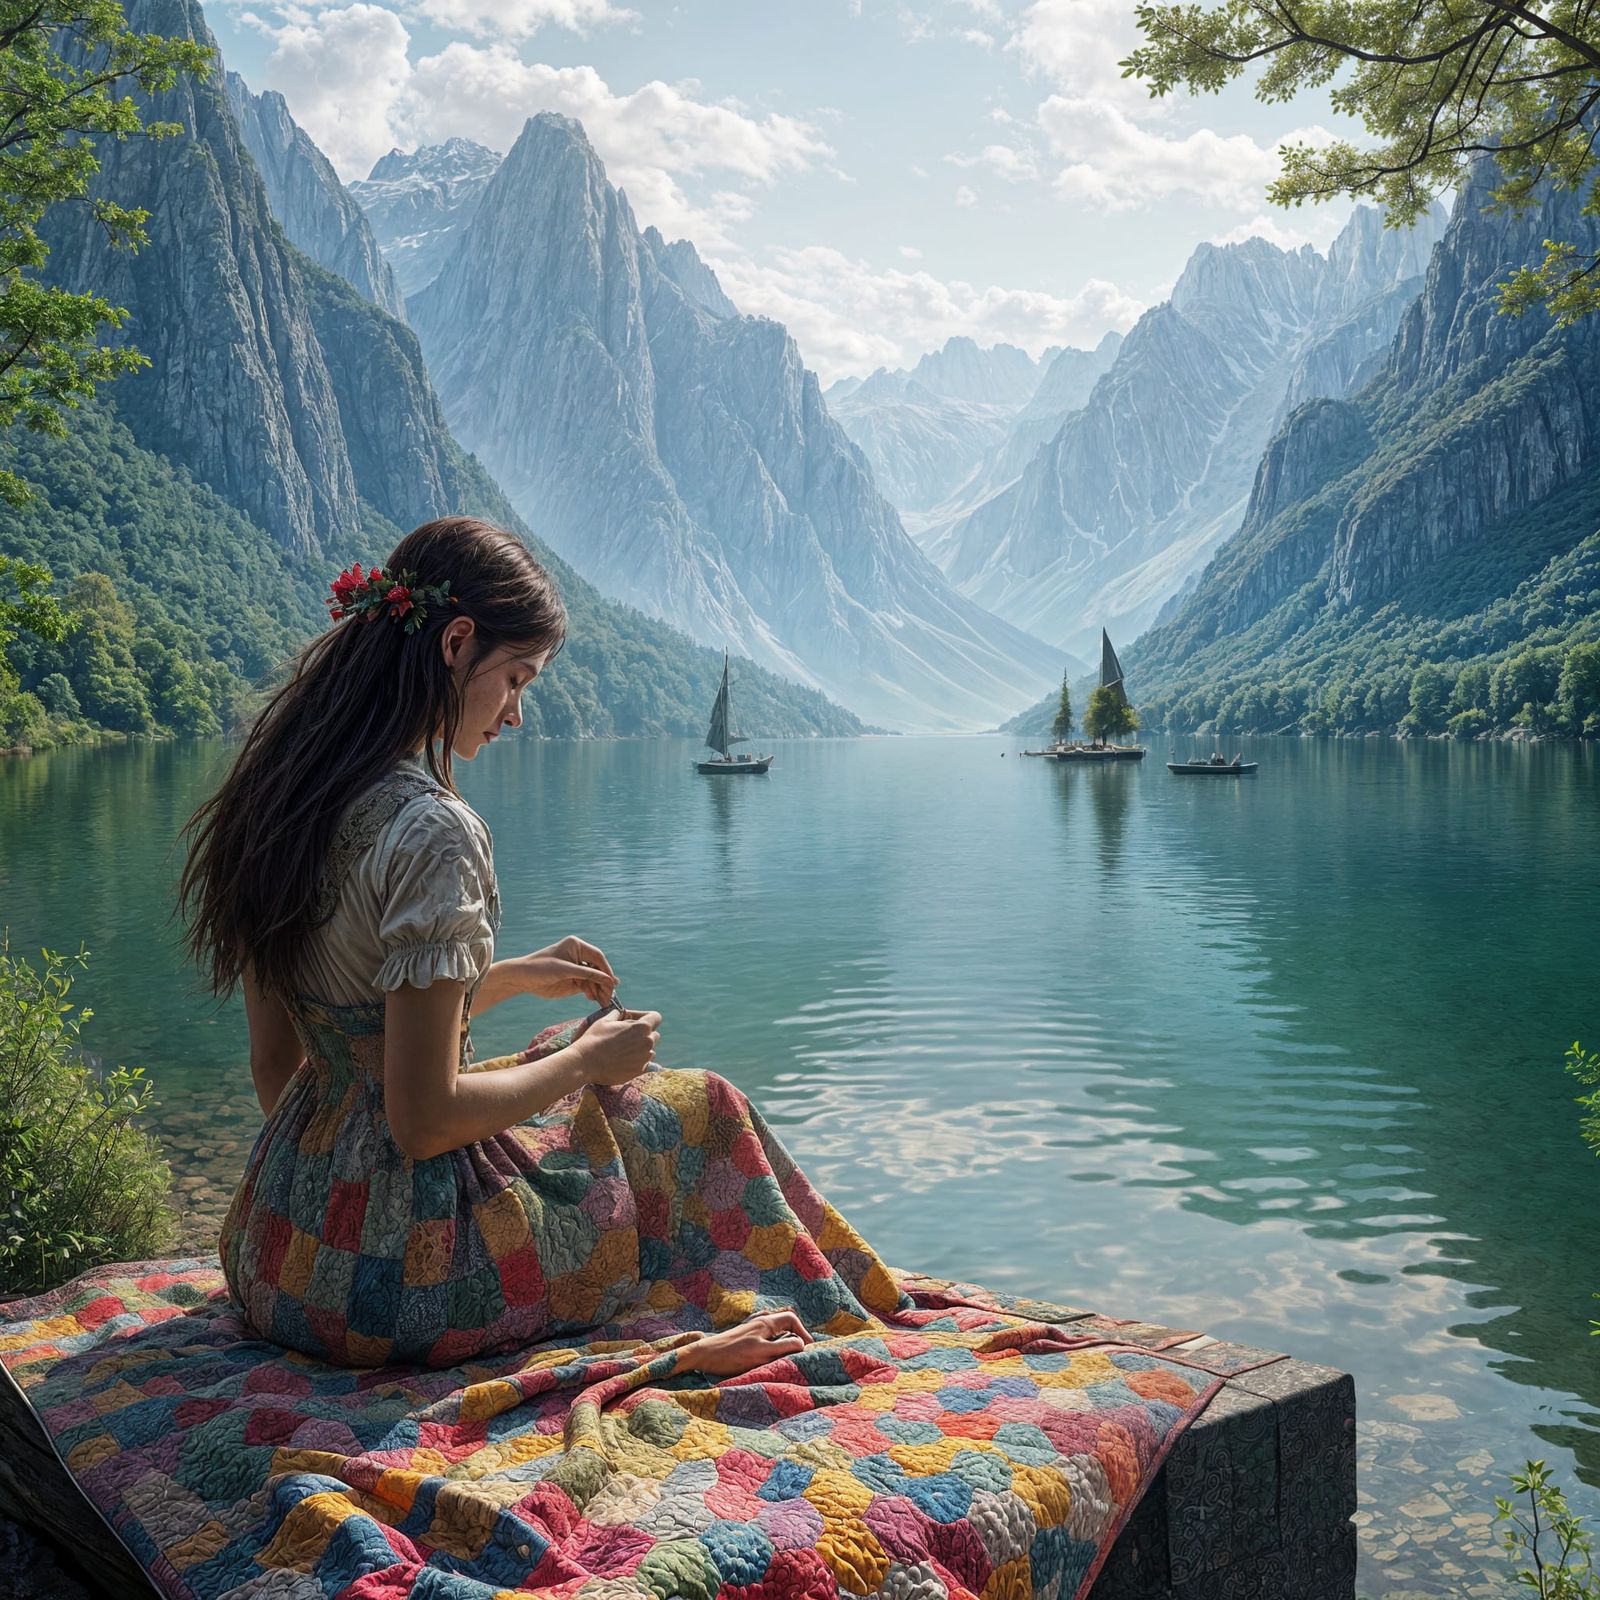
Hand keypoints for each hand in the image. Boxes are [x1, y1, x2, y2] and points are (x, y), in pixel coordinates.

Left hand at [520, 936, 617, 1004]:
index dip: (606, 970)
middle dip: (603, 982)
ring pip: (594, 980)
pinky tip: (594, 999)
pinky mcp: (574, 981)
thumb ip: (588, 974)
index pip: (597, 957)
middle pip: (598, 969)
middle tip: (609, 995)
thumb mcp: (565, 970)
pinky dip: (592, 993)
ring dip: (599, 990)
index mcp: (577, 946)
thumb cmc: (541, 968)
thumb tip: (610, 980)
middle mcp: (579, 956)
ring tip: (603, 1001)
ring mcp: (577, 969)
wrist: (522, 979)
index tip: (612, 982)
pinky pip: (588, 987)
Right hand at [570, 1007, 659, 1085]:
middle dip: (643, 1033)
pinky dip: (636, 1060)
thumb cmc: (595, 1039)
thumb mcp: (606, 1020)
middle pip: (653, 1034)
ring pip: (649, 1050)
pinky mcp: (639, 1071)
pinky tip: (621, 1059)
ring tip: (622, 1048)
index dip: (645, 1016)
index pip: (655, 1017)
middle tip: (625, 1034)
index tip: (632, 1019)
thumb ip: (618, 1015)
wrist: (585, 1063)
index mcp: (642, 1028)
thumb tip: (621, 1013)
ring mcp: (644, 1059)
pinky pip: (643, 1062)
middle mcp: (647, 1043)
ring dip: (640, 1047)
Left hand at [678, 1312, 813, 1376]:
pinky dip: (773, 1347)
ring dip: (784, 1343)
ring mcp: (751, 1330)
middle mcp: (760, 1323)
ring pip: (775, 1333)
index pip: (791, 1319)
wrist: (704, 1356)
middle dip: (795, 1337)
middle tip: (801, 1353)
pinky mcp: (744, 1340)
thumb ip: (784, 1347)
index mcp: (765, 1323)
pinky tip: (770, 1359)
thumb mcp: (762, 1352)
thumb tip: (802, 1345)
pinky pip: (765, 1340)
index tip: (808, 1347)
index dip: (803, 1332)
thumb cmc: (732, 1355)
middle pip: (784, 1324)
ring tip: (788, 1358)